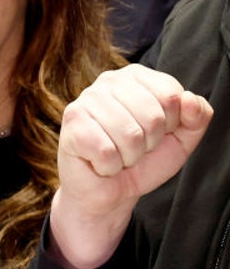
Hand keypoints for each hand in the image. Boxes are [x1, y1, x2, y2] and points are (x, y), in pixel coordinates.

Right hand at [51, 64, 211, 268]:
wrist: (110, 192)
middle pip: (153, 116)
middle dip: (150, 143)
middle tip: (134, 148)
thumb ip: (198, 117)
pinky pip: (106, 152)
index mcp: (137, 77)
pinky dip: (109, 167)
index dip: (172, 124)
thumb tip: (189, 100)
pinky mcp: (71, 126)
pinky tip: (100, 162)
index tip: (157, 133)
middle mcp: (108, 81)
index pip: (171, 95)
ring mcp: (85, 102)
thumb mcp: (181, 139)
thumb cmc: (144, 161)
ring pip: (130, 135)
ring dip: (129, 157)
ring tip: (118, 155)